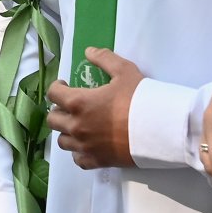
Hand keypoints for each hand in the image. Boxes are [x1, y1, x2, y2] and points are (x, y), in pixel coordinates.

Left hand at [47, 48, 140, 168]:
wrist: (158, 128)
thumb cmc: (139, 98)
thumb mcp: (124, 70)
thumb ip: (104, 58)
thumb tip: (88, 51)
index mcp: (78, 103)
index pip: (53, 94)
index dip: (57, 87)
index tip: (64, 85)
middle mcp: (76, 126)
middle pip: (53, 120)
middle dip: (59, 110)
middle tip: (71, 106)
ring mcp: (85, 146)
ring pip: (62, 141)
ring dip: (67, 131)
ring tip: (78, 125)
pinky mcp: (96, 161)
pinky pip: (77, 159)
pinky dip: (78, 152)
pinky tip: (87, 144)